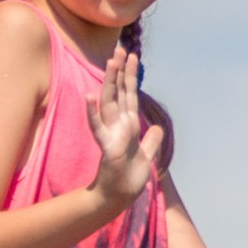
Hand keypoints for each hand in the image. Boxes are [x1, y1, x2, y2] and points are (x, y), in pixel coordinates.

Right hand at [86, 49, 166, 211]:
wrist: (118, 197)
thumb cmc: (129, 177)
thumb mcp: (146, 156)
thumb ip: (151, 141)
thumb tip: (158, 128)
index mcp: (128, 125)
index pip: (129, 95)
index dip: (131, 76)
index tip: (133, 55)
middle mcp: (118, 125)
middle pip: (118, 93)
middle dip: (120, 71)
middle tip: (122, 49)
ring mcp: (111, 134)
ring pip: (109, 103)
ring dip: (109, 83)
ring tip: (110, 63)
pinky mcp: (107, 147)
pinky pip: (98, 128)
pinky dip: (93, 113)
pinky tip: (89, 96)